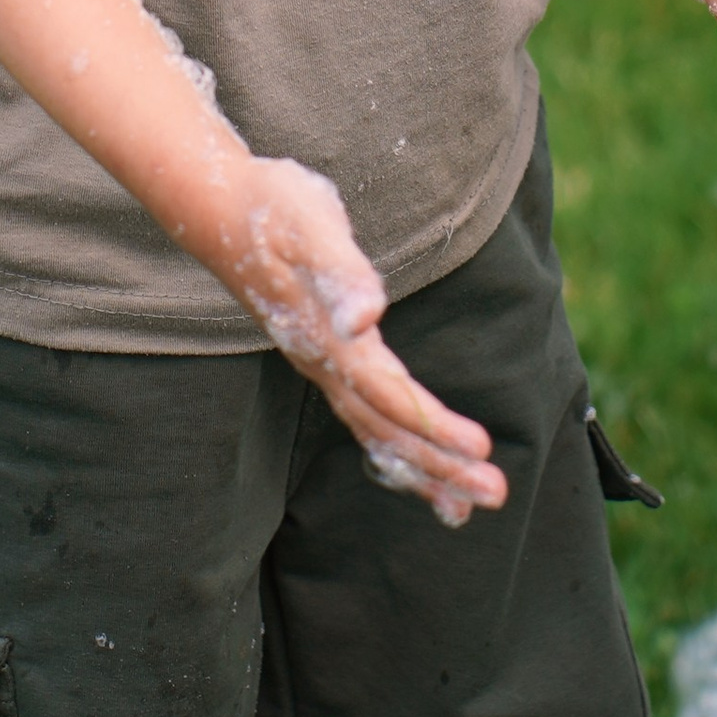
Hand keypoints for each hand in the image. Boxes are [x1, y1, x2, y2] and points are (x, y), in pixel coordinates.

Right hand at [208, 155, 508, 522]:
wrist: (220, 207)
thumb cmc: (274, 210)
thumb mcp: (311, 226)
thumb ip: (340, 274)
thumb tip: (367, 316)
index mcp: (330, 340)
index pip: (389, 396)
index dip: (433, 425)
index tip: (480, 449)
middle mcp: (325, 364)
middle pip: (386, 430)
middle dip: (440, 466)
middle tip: (495, 495)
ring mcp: (322, 366)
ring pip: (374, 434)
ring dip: (421, 471)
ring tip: (462, 510)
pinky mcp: (324, 359)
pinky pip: (363, 420)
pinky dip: (393, 452)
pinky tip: (411, 471)